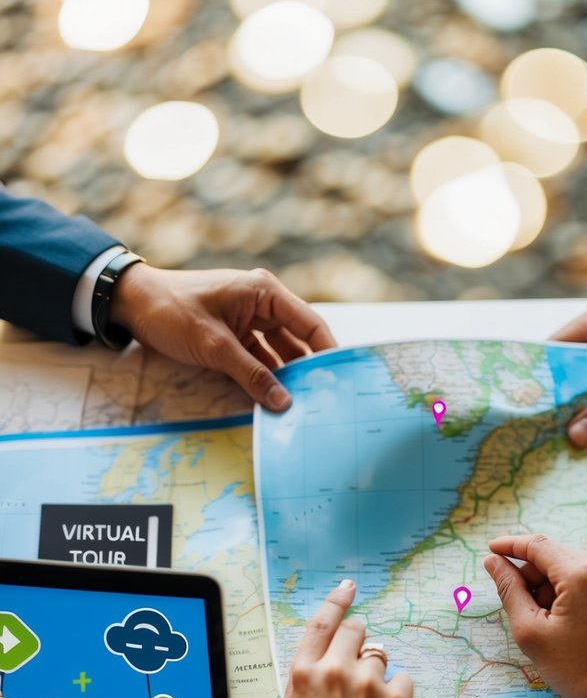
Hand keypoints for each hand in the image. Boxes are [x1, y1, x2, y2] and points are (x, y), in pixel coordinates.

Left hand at [110, 262, 335, 410]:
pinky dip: (266, 376)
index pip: (310, 324)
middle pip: (299, 340)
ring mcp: (249, 319)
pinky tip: (274, 399)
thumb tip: (283, 402)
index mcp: (264, 292)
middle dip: (309, 369)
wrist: (132, 304)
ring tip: (301, 405)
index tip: (342, 379)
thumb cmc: (171, 312)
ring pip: (280, 352)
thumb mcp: (214, 346)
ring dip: (286, 376)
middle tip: (323, 399)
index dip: (329, 351)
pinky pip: (260, 358)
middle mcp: (263, 303)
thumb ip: (251, 375)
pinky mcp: (236, 335)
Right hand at [282, 580, 412, 697]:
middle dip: (358, 643)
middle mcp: (335, 672)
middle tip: (358, 669)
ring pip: (380, 657)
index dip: (337, 600)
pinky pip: (402, 678)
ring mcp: (368, 685)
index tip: (349, 587)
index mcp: (304, 673)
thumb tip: (325, 649)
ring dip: (375, 674)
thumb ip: (307, 675)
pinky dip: (396, 693)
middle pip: (356, 632)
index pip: (323, 621)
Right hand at [483, 534, 586, 697]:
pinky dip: (578, 591)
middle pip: (557, 557)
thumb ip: (510, 591)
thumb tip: (494, 562)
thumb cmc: (581, 672)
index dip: (510, 546)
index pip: (537, 546)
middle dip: (534, 576)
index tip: (491, 549)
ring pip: (577, 568)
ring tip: (551, 623)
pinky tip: (573, 621)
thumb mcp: (532, 633)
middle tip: (522, 608)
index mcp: (582, 574)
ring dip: (556, 586)